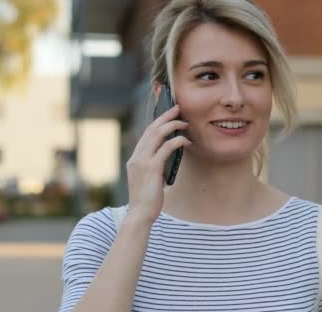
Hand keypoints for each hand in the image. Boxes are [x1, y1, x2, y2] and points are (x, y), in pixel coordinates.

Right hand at [125, 105, 190, 223]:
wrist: (140, 214)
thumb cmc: (147, 199)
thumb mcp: (149, 179)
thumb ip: (155, 166)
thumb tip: (169, 155)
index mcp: (135, 159)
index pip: (146, 134)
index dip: (158, 122)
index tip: (168, 115)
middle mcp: (136, 157)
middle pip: (151, 129)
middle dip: (165, 117)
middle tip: (177, 108)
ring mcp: (142, 161)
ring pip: (157, 135)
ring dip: (172, 126)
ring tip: (184, 123)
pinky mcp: (152, 168)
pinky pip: (166, 148)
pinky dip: (177, 141)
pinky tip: (186, 142)